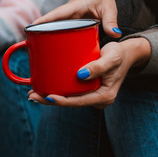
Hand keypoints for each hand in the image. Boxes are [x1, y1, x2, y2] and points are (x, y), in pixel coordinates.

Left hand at [28, 38, 150, 107]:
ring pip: (68, 99)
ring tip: (32, 93)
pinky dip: (57, 90)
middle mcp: (97, 99)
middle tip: (32, 95)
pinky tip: (42, 88)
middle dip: (50, 100)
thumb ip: (99, 66)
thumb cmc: (119, 54)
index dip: (62, 101)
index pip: (79, 102)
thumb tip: (80, 75)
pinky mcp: (87, 89)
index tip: (47, 97)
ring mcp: (91, 95)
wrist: (126, 53)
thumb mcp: (112, 57)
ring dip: (50, 97)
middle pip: (70, 103)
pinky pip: (70, 92)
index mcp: (104, 97)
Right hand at [33, 0, 122, 38]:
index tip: (32, 26)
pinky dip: (53, 36)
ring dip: (44, 34)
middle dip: (39, 29)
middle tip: (28, 39)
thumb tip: (115, 34)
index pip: (57, 14)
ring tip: (34, 45)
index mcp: (75, 6)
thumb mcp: (109, 8)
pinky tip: (49, 47)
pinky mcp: (68, 22)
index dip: (44, 20)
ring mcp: (67, 18)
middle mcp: (67, 12)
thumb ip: (111, 21)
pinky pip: (59, 29)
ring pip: (54, 26)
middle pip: (51, 22)